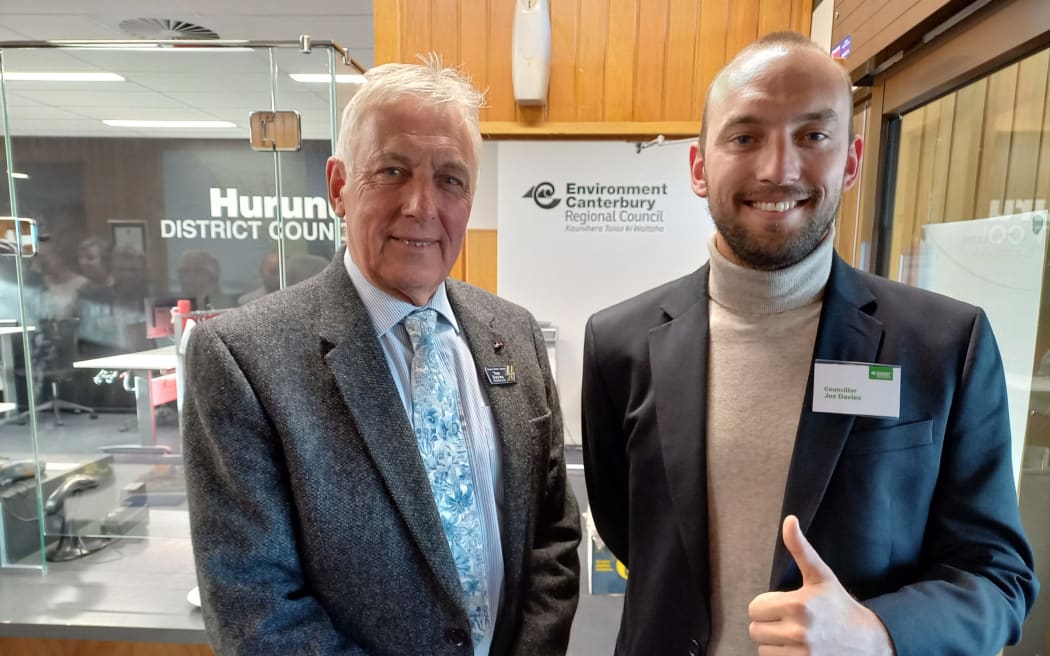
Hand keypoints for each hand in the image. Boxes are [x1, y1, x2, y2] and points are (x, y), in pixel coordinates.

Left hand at [747, 515, 894, 654]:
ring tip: (795, 636)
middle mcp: (797, 631)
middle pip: (755, 630)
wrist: (868, 641)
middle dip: (768, 625)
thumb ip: (800, 549)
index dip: (766, 606)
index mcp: (797, 605)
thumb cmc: (839, 605)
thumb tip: (789, 520)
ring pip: (762, 648)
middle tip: (789, 621)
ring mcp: (801, 654)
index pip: (754, 608)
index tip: (784, 606)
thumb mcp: (820, 576)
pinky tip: (797, 650)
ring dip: (774, 643)